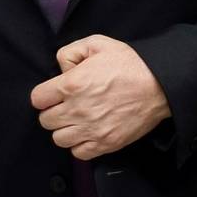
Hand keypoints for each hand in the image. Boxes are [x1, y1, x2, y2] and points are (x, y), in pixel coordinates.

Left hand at [30, 34, 170, 159]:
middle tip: (65, 106)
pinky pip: (79, 153)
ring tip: (75, 121)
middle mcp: (77, 109)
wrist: (159, 84)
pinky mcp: (107, 143)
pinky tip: (87, 133)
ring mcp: (92, 129)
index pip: (37, 99)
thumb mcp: (96, 43)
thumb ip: (69, 53)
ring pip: (59, 139)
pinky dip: (80, 145)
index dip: (44, 95)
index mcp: (71, 84)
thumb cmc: (129, 63)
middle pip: (45, 121)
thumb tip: (61, 70)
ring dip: (64, 130)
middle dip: (52, 112)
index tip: (52, 94)